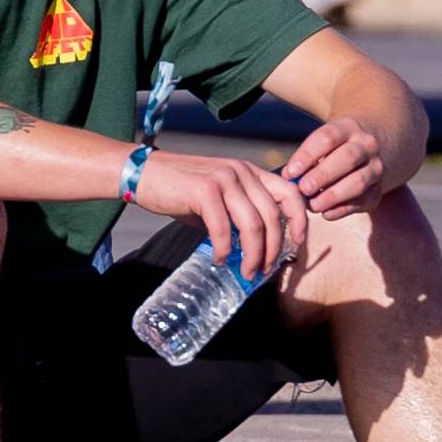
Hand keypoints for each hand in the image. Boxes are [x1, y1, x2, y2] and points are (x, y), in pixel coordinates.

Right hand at [152, 141, 319, 287]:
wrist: (143, 174)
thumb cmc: (179, 189)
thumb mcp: (216, 197)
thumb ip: (237, 215)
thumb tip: (253, 249)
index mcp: (248, 171)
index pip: (288, 192)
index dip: (299, 219)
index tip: (297, 243)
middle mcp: (241, 171)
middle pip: (272, 216)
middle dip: (272, 249)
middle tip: (262, 270)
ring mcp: (223, 177)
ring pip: (253, 224)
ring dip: (252, 254)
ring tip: (245, 271)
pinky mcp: (204, 189)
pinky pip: (223, 227)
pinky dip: (223, 249)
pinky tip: (218, 258)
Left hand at [278, 110, 393, 221]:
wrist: (367, 152)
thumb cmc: (333, 148)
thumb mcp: (323, 142)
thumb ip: (306, 157)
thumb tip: (288, 176)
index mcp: (348, 128)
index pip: (327, 138)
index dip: (307, 156)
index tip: (290, 172)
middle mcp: (367, 145)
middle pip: (346, 158)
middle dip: (322, 176)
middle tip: (303, 189)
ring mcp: (375, 168)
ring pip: (358, 182)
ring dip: (333, 196)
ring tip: (313, 205)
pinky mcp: (377, 190)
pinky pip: (362, 201)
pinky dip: (343, 210)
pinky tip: (326, 214)